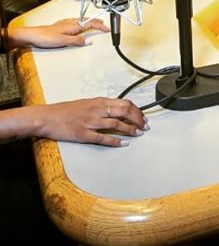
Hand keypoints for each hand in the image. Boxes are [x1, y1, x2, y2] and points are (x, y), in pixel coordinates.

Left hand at [7, 17, 109, 48]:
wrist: (32, 35)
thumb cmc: (45, 37)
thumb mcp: (63, 41)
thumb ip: (77, 41)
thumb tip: (89, 41)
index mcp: (73, 26)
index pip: (90, 24)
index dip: (100, 26)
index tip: (107, 29)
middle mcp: (69, 23)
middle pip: (87, 21)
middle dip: (97, 22)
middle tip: (104, 25)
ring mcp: (64, 23)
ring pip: (81, 20)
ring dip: (89, 21)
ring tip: (94, 23)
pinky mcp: (60, 25)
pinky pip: (75, 22)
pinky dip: (81, 22)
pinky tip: (78, 24)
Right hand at [27, 97, 147, 146]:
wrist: (47, 117)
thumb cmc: (66, 111)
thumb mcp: (87, 103)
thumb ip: (102, 106)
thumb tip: (116, 109)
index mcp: (99, 102)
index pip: (124, 103)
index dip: (137, 110)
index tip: (143, 116)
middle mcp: (97, 110)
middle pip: (124, 112)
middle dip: (137, 119)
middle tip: (144, 126)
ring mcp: (91, 122)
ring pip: (117, 124)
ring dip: (130, 129)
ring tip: (138, 133)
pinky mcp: (84, 134)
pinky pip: (103, 138)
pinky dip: (115, 141)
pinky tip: (123, 143)